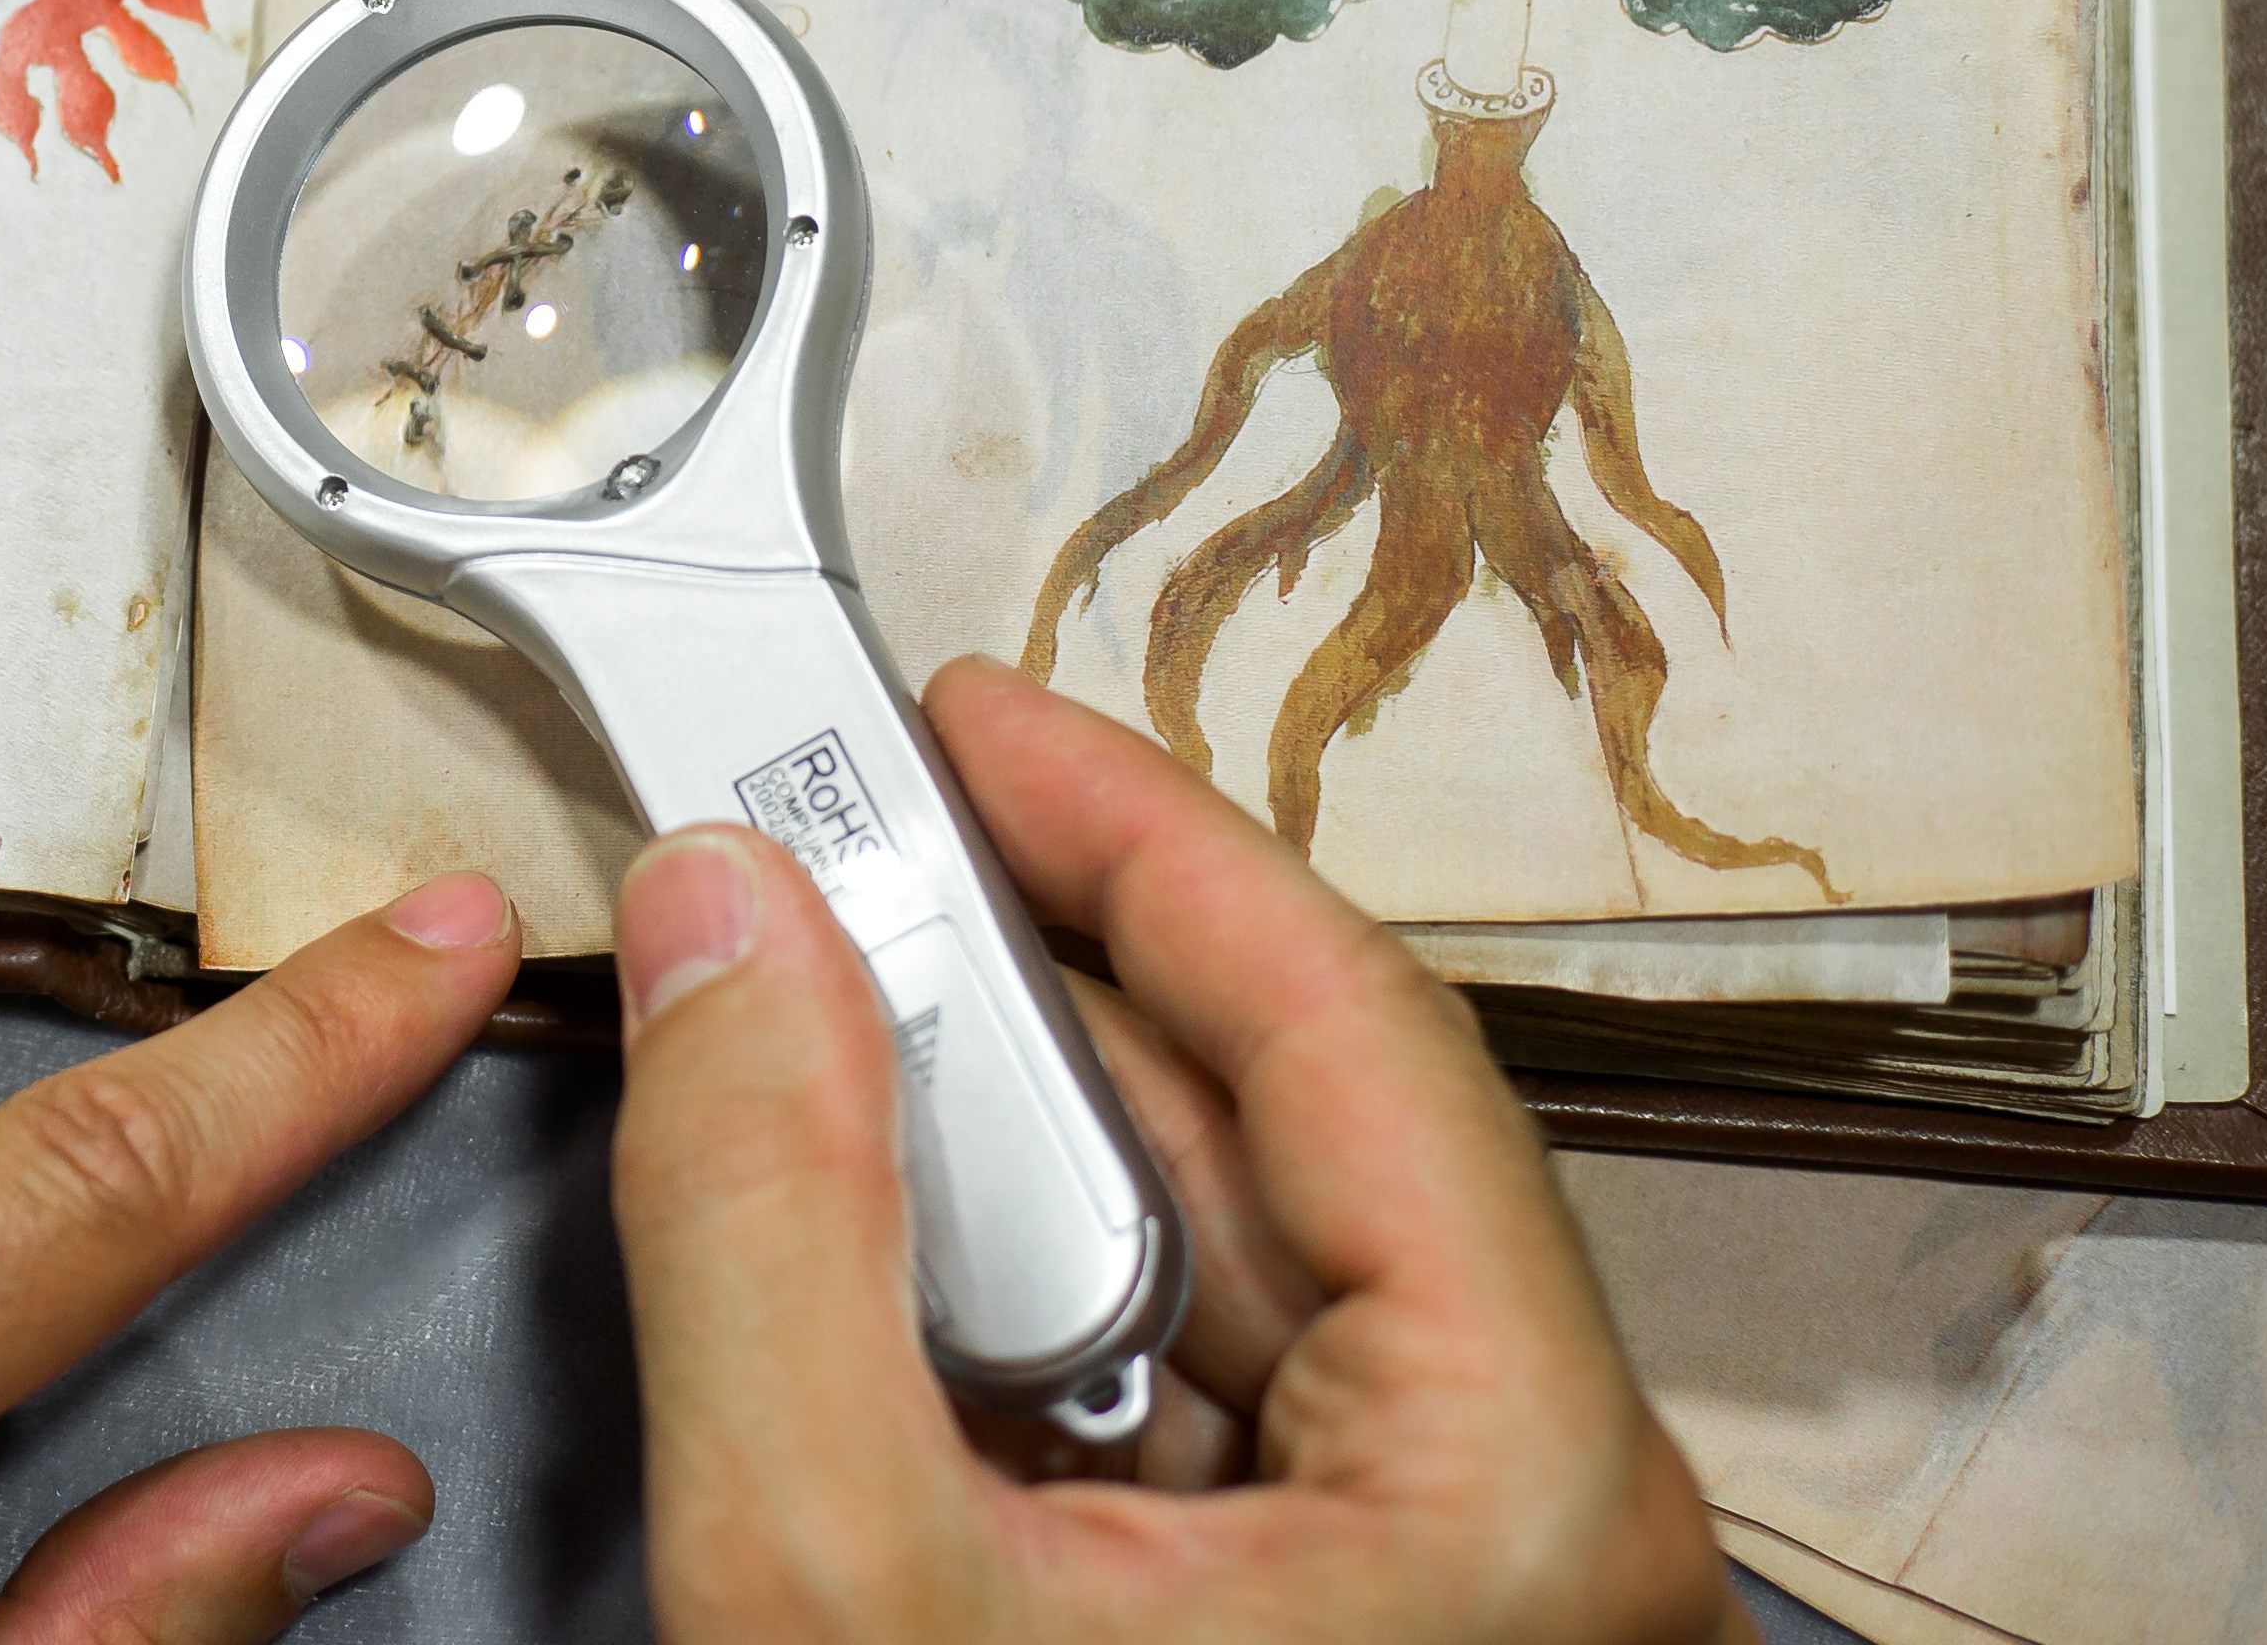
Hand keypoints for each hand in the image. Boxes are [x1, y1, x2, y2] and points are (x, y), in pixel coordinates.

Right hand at [608, 656, 1751, 1644]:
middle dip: (1040, 981)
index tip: (970, 714)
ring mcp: (1445, 1586)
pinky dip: (1027, 1304)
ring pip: (1231, 1260)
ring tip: (831, 1044)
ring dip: (1016, 1148)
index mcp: (1519, 1478)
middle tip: (849, 849)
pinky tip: (882, 1265)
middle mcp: (1534, 1517)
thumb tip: (732, 924)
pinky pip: (1195, 1392)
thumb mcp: (832, 1570)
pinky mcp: (1339, 1633)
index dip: (1134, 828)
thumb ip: (766, 1216)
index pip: (1340, 1021)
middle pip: (1288, 1127)